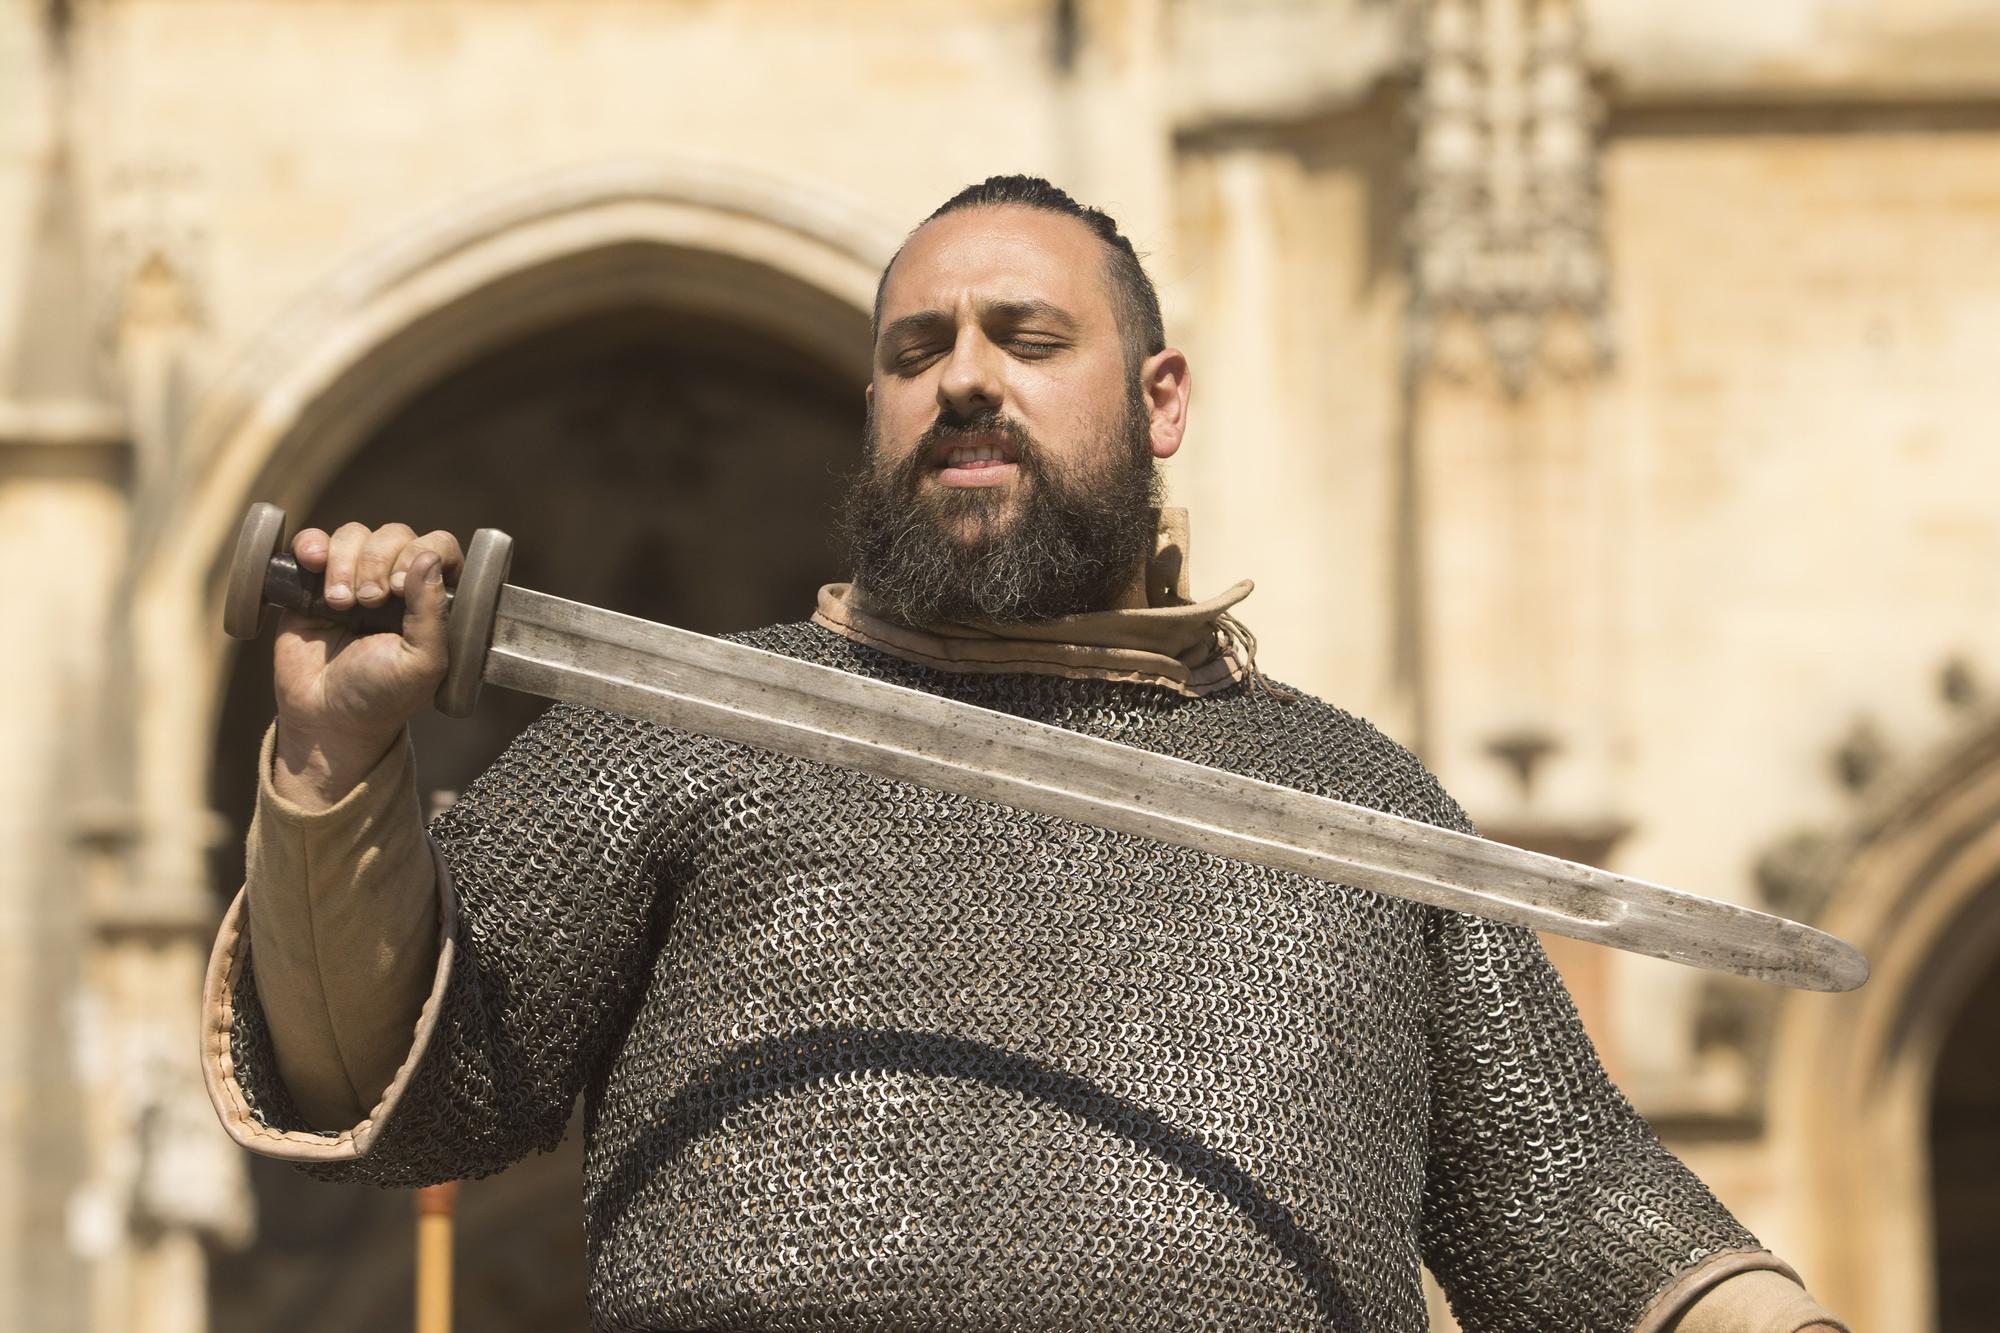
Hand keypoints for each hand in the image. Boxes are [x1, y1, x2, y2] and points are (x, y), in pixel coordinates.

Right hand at [272, 521, 462, 806]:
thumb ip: (433, 613)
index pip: (438, 547)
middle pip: (394, 534)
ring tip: (340, 604)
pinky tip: (311, 565)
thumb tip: (429, 558)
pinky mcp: (313, 582)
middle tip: (368, 603)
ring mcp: (354, 578)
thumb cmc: (381, 695)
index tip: (400, 587)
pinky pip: (313, 541)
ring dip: (344, 563)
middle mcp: (396, 582)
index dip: (420, 555)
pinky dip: (311, 545)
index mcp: (432, 599)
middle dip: (378, 562)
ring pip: (354, 534)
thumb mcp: (422, 663)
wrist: (325, 717)